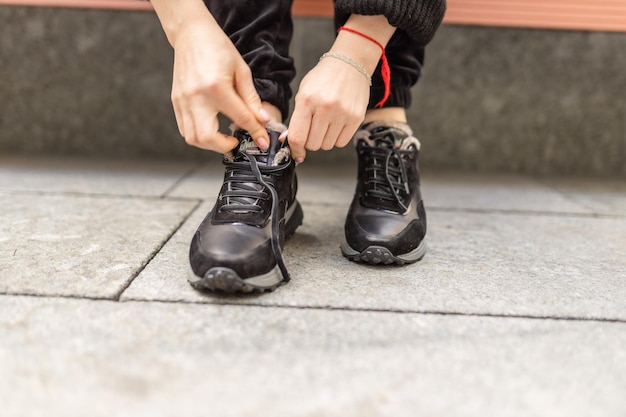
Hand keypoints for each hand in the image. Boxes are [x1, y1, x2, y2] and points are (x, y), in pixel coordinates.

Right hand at [170, 20, 269, 152]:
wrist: (191, 34)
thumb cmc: (218, 48)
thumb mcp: (241, 71)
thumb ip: (251, 99)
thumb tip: (262, 121)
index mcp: (216, 87)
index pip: (239, 118)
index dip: (255, 132)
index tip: (262, 141)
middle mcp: (196, 96)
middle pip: (207, 138)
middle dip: (224, 147)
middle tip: (236, 142)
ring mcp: (182, 100)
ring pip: (192, 138)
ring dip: (210, 145)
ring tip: (224, 138)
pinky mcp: (176, 102)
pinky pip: (184, 129)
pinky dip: (198, 136)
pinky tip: (211, 129)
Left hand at [287, 54, 370, 162]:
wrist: (349, 64)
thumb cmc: (323, 78)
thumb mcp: (303, 93)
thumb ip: (296, 118)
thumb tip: (288, 140)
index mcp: (307, 100)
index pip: (298, 137)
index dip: (295, 149)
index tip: (297, 153)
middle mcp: (325, 108)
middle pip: (313, 145)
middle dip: (310, 141)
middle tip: (313, 129)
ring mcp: (343, 113)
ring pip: (327, 145)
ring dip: (324, 139)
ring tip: (326, 123)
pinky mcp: (356, 117)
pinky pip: (342, 142)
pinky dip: (336, 138)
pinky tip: (336, 124)